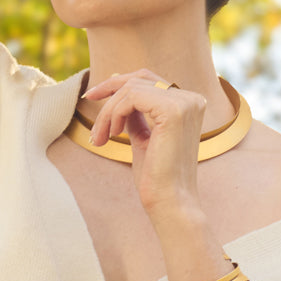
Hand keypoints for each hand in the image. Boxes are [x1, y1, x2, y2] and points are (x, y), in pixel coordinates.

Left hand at [81, 69, 208, 215]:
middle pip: (140, 78)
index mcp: (189, 104)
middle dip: (109, 88)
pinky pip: (131, 98)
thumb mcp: (143, 137)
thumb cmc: (156, 177)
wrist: (170, 203)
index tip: (93, 95)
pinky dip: (114, 113)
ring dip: (108, 111)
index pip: (148, 80)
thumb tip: (118, 90)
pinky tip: (112, 134)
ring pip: (131, 88)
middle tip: (87, 101)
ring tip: (100, 137)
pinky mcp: (173, 111)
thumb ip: (135, 114)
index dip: (118, 83)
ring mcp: (185, 103)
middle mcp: (192, 99)